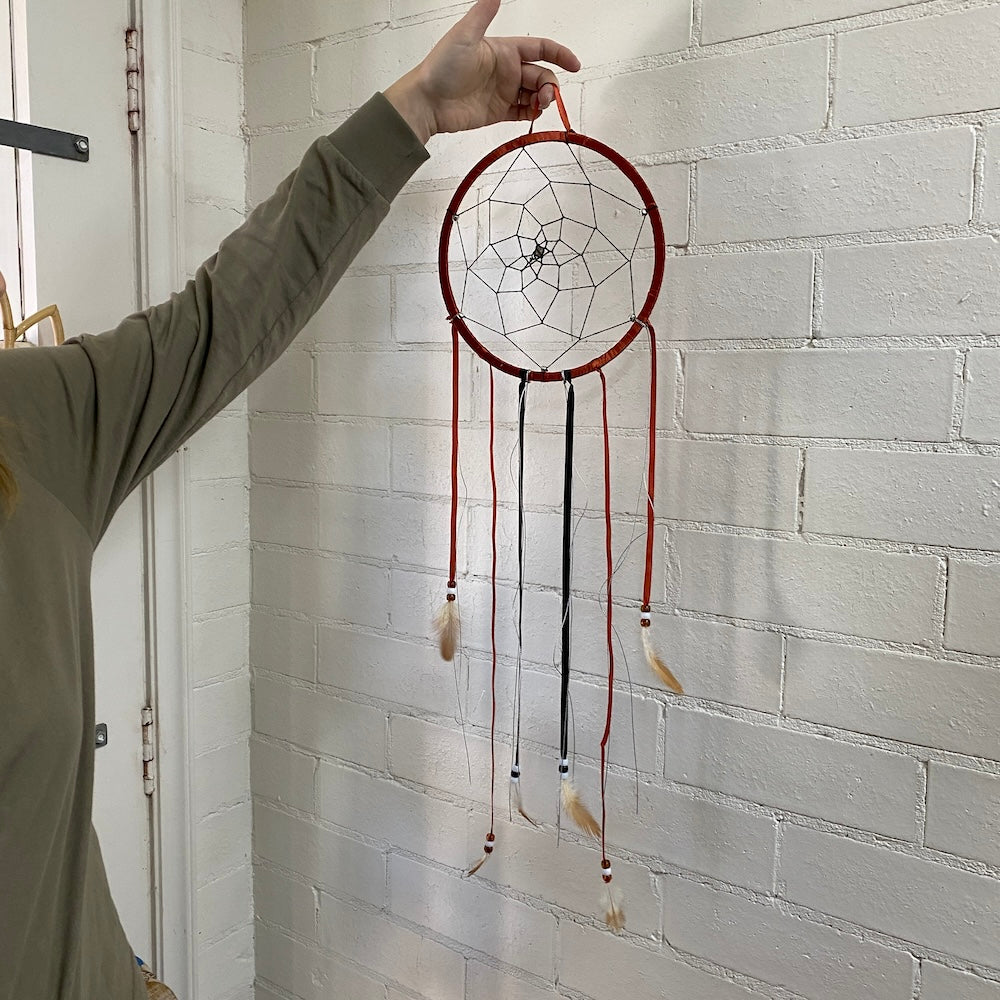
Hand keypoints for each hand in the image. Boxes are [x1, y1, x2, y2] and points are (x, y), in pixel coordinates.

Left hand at [384, 0, 580, 144]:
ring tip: (540, 107)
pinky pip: (522, 114)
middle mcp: (506, 70)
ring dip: (544, 100)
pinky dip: (532, 116)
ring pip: (535, 95)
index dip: (559, 54)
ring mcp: (503, 92)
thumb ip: (484, 13)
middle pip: (541, 75)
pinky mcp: (498, 112)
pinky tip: (533, 116)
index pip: (539, 49)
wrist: (427, 101)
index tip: (574, 65)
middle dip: (550, 84)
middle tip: (547, 97)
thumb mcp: (464, 35)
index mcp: (504, 50)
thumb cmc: (442, 67)